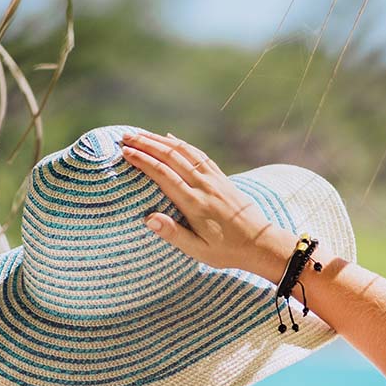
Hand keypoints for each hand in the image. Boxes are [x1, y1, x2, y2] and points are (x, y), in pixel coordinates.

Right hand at [120, 129, 296, 276]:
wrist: (261, 243)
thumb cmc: (227, 251)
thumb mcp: (199, 250)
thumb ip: (173, 234)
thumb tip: (148, 219)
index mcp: (195, 203)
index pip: (164, 175)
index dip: (143, 161)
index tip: (125, 152)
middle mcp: (204, 186)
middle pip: (171, 157)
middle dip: (147, 144)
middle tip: (125, 136)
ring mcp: (214, 179)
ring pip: (185, 152)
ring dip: (161, 140)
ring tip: (141, 134)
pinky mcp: (222, 178)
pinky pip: (199, 155)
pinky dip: (182, 144)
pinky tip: (171, 138)